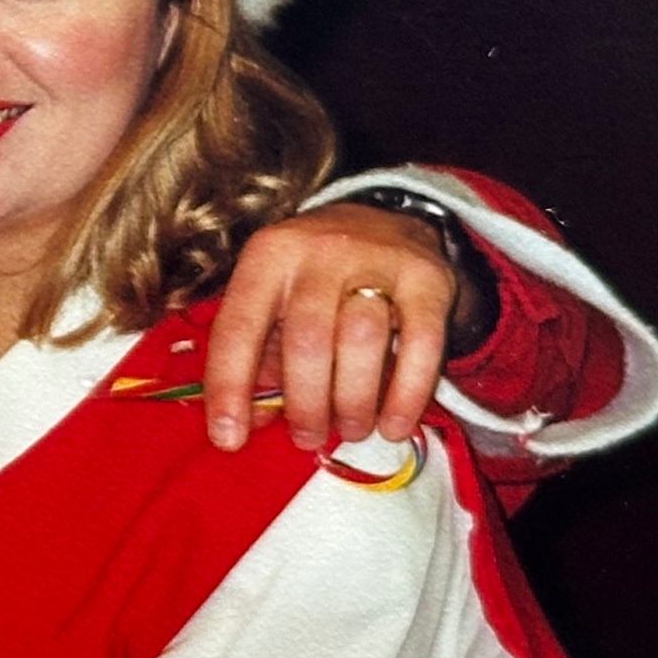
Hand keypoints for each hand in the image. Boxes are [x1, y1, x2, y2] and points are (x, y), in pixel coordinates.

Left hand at [204, 205, 457, 451]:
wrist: (387, 219)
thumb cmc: (314, 276)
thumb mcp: (274, 299)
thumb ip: (256, 359)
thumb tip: (243, 427)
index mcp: (267, 257)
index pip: (238, 327)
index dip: (229, 387)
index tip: (228, 439)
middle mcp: (318, 252)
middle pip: (307, 339)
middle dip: (305, 403)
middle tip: (307, 438)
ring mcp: (377, 261)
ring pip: (362, 341)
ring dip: (354, 401)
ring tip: (350, 431)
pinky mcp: (428, 280)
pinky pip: (421, 345)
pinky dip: (406, 395)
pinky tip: (394, 427)